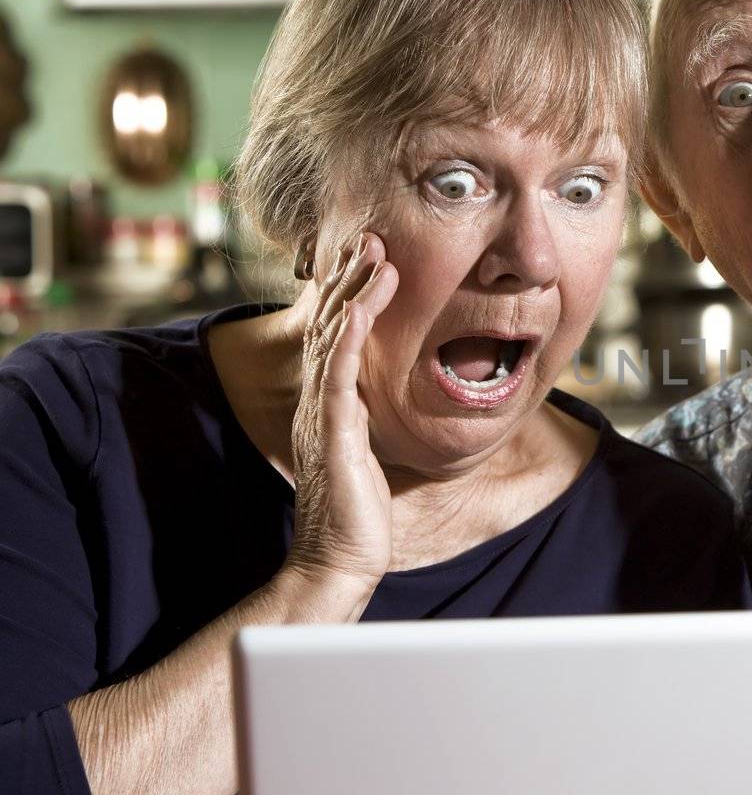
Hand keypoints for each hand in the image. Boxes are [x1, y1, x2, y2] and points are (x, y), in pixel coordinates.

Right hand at [283, 232, 398, 591]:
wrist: (338, 559)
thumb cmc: (358, 511)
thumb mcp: (370, 452)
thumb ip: (372, 419)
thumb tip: (388, 397)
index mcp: (331, 403)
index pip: (337, 334)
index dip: (351, 292)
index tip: (371, 255)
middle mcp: (320, 401)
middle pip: (330, 324)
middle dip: (349, 278)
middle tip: (370, 235)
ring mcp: (323, 414)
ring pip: (333, 339)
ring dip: (353, 294)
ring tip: (373, 255)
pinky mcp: (332, 433)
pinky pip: (336, 376)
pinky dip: (346, 339)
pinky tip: (358, 310)